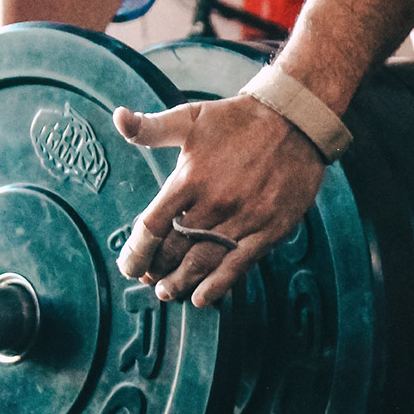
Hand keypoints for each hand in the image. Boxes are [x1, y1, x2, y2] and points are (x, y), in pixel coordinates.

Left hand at [113, 93, 326, 306]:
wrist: (295, 120)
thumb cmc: (238, 121)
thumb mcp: (190, 117)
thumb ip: (150, 127)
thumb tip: (119, 119)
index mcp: (190, 178)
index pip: (152, 226)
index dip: (136, 251)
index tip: (129, 265)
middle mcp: (214, 202)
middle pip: (175, 249)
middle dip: (157, 269)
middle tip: (149, 280)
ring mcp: (244, 218)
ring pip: (204, 261)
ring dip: (181, 282)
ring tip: (168, 292)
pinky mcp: (270, 229)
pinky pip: (239, 264)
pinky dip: (218, 285)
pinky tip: (202, 297)